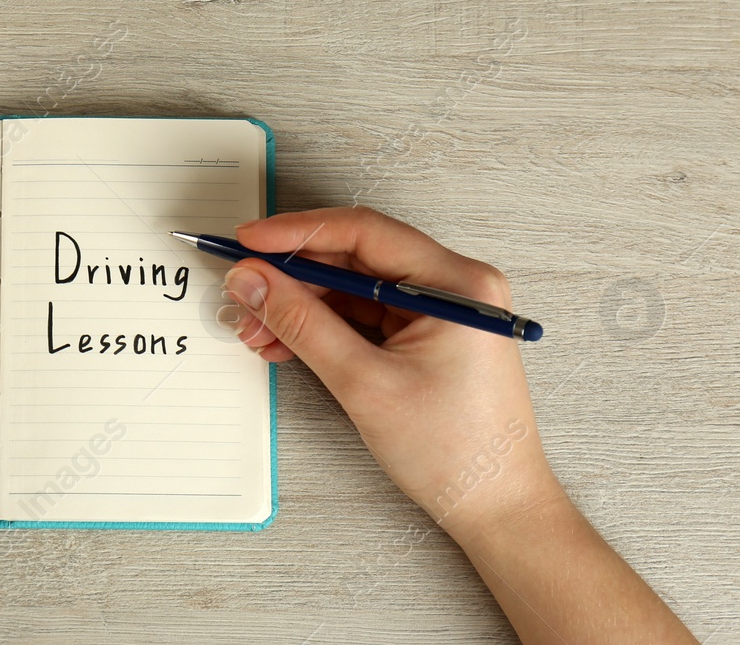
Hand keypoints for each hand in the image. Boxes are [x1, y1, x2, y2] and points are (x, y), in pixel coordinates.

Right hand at [227, 207, 696, 643]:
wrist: (494, 507)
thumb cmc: (458, 453)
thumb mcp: (364, 383)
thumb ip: (302, 323)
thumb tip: (257, 282)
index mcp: (458, 283)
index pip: (364, 232)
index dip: (297, 232)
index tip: (250, 240)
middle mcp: (454, 286)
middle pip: (354, 257)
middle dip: (292, 275)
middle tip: (245, 287)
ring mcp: (440, 310)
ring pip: (352, 287)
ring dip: (300, 304)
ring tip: (258, 326)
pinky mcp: (425, 333)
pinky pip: (363, 313)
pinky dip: (321, 324)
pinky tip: (285, 339)